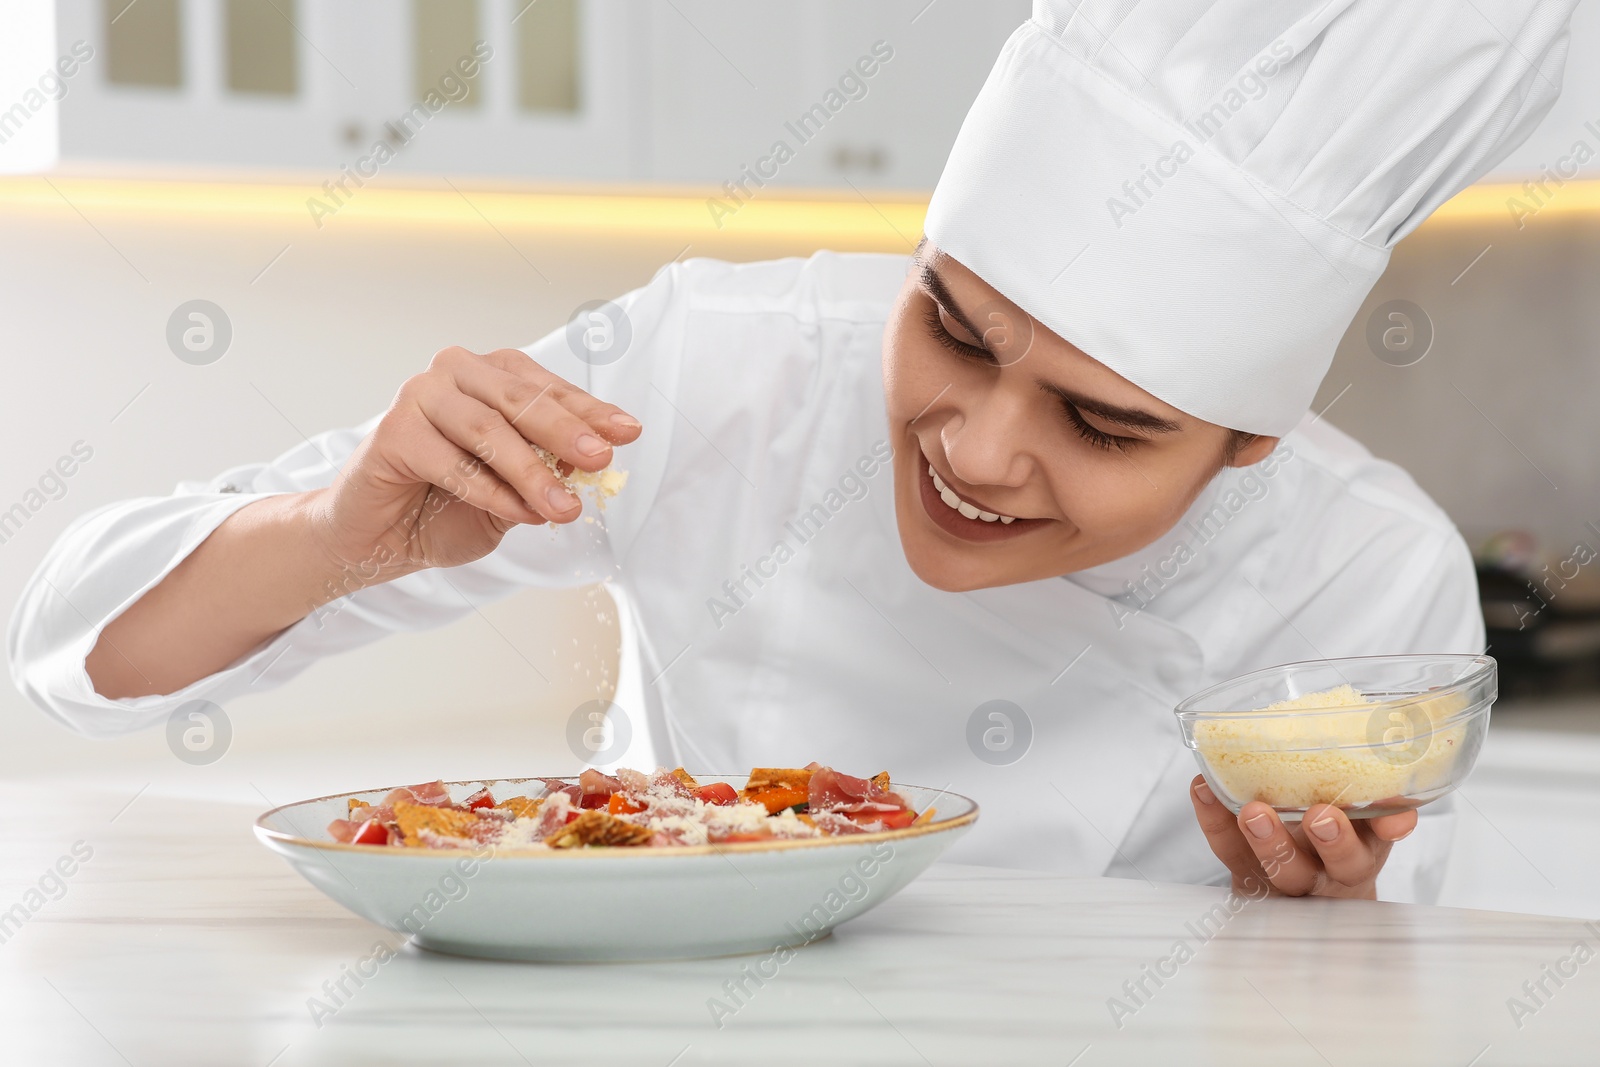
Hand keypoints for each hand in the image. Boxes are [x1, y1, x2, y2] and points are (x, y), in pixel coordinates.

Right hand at [308, 346, 640, 581]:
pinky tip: (522, 515)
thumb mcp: (515, 491)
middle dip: (567, 431)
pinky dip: (492, 492)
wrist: (380, 539)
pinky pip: (453, 461)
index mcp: (491, 377)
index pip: (549, 389)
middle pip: (521, 399)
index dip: (591, 411)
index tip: (630, 431)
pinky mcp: (392, 431)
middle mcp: (455, 374)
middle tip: (601, 459)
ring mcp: (420, 396)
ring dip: (532, 472)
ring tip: (565, 508)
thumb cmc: (447, 508)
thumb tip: (598, 459)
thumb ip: (549, 471)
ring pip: (488, 429)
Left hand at [1188, 775, 1415, 898]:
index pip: (1385, 838)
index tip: (1395, 818)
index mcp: (1366, 845)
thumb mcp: (1359, 820)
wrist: (1296, 897)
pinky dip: (1214, 819)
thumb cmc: (1330, 840)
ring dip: (1269, 840)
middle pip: (1340, 865)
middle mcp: (1333, 868)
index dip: (1391, 828)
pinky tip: (1203, 789)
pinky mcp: (1246, 873)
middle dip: (1333, 841)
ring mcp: (1290, 876)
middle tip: (1322, 816)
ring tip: (1254, 813)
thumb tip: (1384, 738)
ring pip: (1284, 869)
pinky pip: (1229, 850)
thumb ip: (1370, 789)